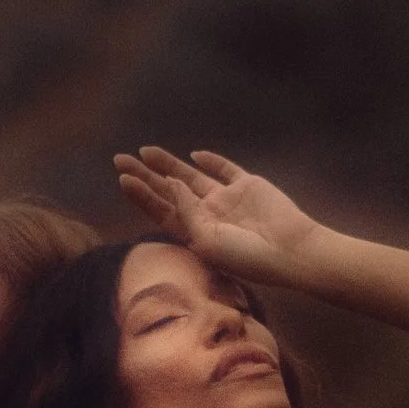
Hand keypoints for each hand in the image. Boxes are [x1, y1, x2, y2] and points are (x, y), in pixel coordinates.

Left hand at [113, 145, 318, 288]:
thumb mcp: (206, 239)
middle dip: (145, 176)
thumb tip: (169, 183)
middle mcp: (208, 216)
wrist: (288, 249)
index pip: (161, 211)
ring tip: (145, 152)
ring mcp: (227, 200)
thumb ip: (185, 210)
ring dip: (168, 164)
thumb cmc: (245, 255)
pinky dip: (211, 161)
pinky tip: (194, 155)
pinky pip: (225, 169)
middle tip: (120, 159)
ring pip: (191, 177)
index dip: (142, 195)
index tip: (123, 179)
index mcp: (195, 234)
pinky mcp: (247, 185)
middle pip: (170, 192)